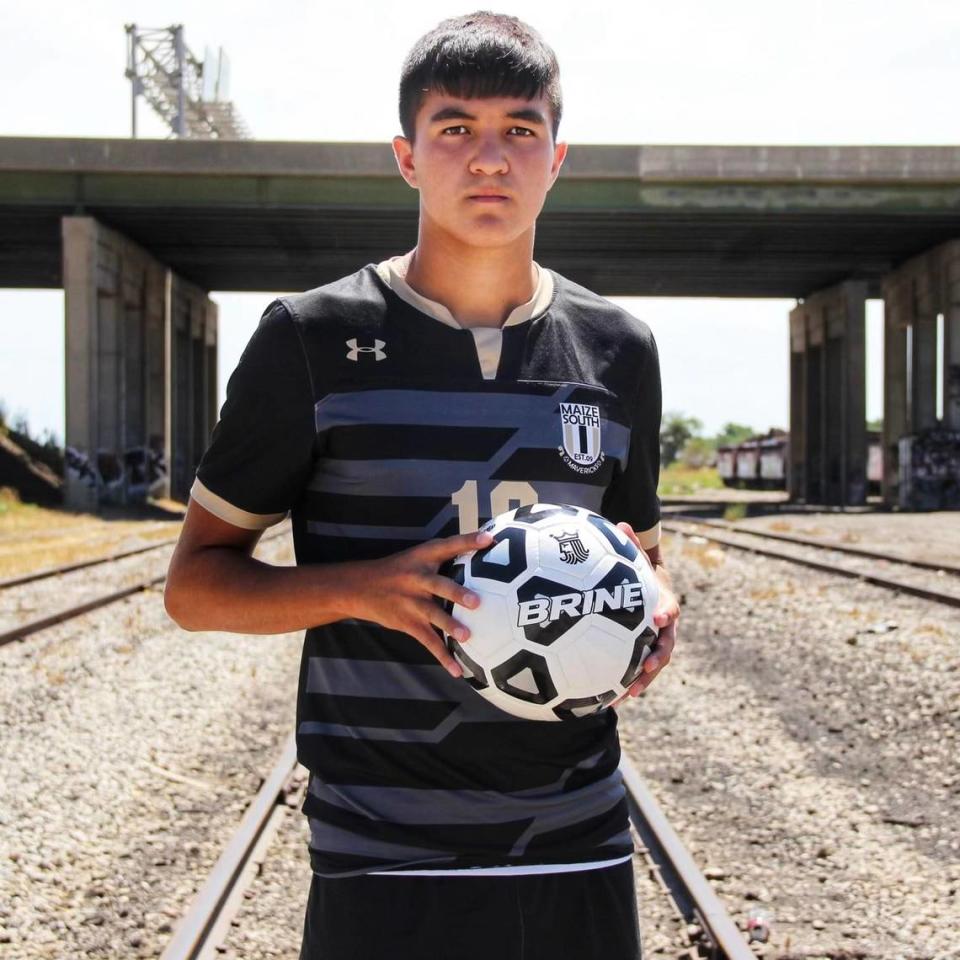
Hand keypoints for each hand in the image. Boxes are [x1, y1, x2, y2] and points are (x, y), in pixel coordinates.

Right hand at [340, 530, 493, 677]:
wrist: (360, 588)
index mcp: (423, 557)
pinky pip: (428, 641)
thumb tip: (484, 547)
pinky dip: (444, 656)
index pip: (448, 545)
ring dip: (450, 626)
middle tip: (476, 602)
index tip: (489, 539)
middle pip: (438, 585)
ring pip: (433, 615)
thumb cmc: (399, 570)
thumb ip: (445, 556)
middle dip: (456, 593)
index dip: (468, 541)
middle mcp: (417, 578)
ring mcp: (412, 602)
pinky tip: (458, 670)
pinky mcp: (408, 623)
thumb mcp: (417, 556)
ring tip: (466, 636)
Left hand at [616, 521, 678, 699]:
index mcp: (664, 603)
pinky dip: (627, 684)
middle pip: (666, 645)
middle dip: (656, 659)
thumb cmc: (640, 572)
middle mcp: (665, 627)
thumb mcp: (637, 558)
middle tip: (644, 669)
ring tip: (625, 695)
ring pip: (653, 665)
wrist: (652, 588)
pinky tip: (607, 699)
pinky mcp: (643, 653)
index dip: (666, 612)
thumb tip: (621, 524)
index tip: (659, 618)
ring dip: (642, 681)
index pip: (669, 608)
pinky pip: (637, 671)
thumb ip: (631, 545)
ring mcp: (656, 642)